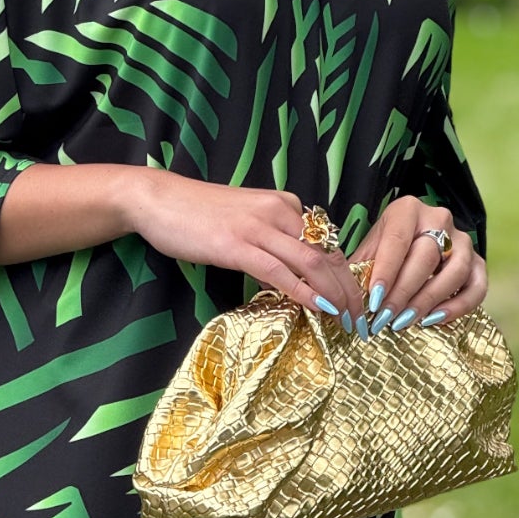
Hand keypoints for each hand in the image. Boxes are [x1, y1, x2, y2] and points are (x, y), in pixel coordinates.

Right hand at [123, 174, 364, 317]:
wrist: (158, 199)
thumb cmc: (198, 213)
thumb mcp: (246, 221)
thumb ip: (272, 242)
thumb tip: (292, 276)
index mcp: (284, 205)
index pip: (326, 243)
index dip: (345, 274)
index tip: (353, 300)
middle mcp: (279, 211)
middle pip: (327, 254)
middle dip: (349, 289)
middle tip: (360, 317)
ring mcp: (258, 227)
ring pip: (311, 263)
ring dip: (334, 294)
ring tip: (346, 319)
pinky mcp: (237, 245)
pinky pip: (279, 272)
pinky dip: (303, 292)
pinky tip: (317, 308)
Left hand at [350, 195, 487, 334]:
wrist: (413, 243)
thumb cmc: (385, 248)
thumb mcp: (370, 251)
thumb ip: (361, 270)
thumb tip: (348, 300)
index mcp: (407, 210)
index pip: (398, 239)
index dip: (386, 271)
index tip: (374, 299)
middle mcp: (439, 218)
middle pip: (426, 255)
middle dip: (404, 291)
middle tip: (386, 317)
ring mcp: (463, 239)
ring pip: (455, 270)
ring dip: (429, 300)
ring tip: (406, 321)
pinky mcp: (478, 261)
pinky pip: (477, 286)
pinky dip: (459, 306)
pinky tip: (434, 320)